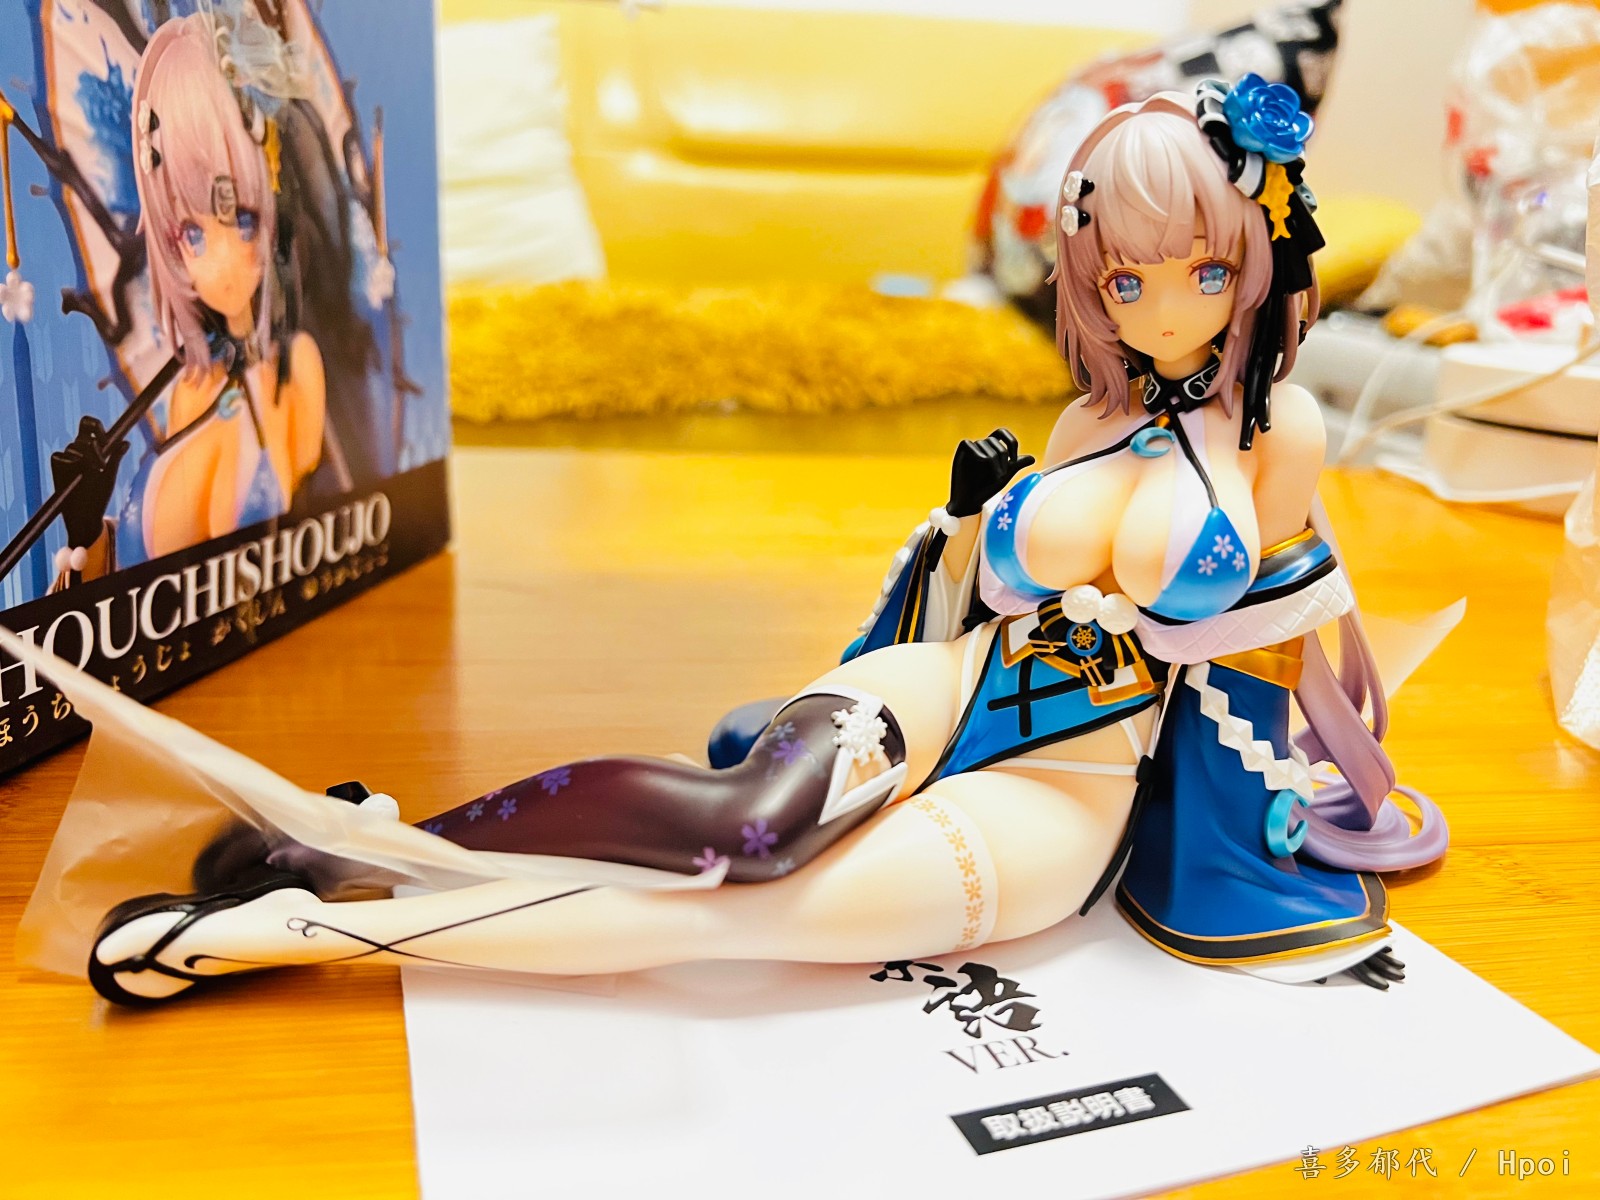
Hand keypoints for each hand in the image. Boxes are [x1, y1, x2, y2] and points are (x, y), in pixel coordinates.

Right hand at [50, 416, 128, 548]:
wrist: (85, 515)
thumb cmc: (99, 496)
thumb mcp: (109, 477)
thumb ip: (115, 459)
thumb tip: (126, 442)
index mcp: (93, 450)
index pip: (90, 427)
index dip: (95, 426)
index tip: (104, 437)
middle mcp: (78, 451)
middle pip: (82, 436)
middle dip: (93, 444)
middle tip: (102, 453)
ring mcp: (66, 459)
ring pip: (73, 446)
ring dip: (86, 455)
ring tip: (95, 469)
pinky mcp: (56, 467)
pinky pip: (58, 456)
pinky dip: (67, 460)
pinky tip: (76, 468)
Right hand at [946, 428, 1033, 518]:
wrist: (971, 502)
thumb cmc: (987, 489)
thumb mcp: (1005, 475)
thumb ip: (1016, 465)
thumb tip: (1033, 458)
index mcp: (991, 448)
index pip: (1002, 433)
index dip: (1010, 441)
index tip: (1014, 460)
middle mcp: (980, 446)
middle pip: (995, 440)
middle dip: (1002, 456)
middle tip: (1003, 474)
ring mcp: (970, 450)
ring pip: (984, 443)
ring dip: (993, 460)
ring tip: (995, 477)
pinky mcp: (959, 454)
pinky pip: (968, 444)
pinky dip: (977, 452)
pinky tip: (982, 463)